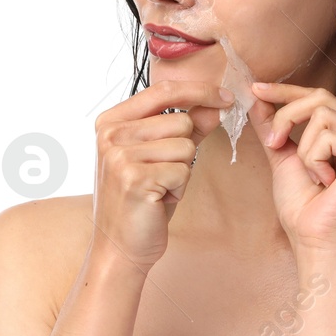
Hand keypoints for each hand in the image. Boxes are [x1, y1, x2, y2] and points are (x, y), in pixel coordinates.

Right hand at [91, 80, 232, 270]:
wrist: (119, 245)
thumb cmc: (141, 200)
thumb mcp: (160, 157)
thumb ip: (186, 128)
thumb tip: (214, 104)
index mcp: (111, 121)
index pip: (163, 91)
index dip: (199, 90)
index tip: (225, 97)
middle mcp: (110, 134)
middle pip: (180, 121)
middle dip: (185, 148)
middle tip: (163, 173)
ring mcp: (119, 155)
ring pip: (185, 145)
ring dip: (181, 170)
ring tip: (159, 187)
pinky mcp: (133, 177)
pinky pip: (182, 169)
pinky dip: (178, 187)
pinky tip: (158, 199)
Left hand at [248, 81, 335, 257]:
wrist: (314, 239)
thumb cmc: (303, 206)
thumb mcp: (282, 155)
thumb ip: (273, 126)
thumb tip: (257, 97)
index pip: (320, 97)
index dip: (286, 90)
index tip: (256, 88)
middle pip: (320, 97)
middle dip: (286, 116)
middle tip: (273, 143)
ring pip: (321, 115)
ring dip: (303, 147)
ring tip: (311, 173)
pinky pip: (327, 136)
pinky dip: (313, 159)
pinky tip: (325, 180)